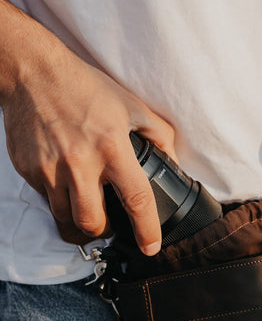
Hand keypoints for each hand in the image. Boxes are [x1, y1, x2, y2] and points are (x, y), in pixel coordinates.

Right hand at [2, 32, 176, 255]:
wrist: (33, 74)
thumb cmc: (85, 87)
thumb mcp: (131, 105)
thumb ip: (159, 135)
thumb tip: (173, 162)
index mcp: (113, 146)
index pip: (137, 199)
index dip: (147, 229)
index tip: (151, 246)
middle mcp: (80, 163)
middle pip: (93, 223)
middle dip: (105, 232)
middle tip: (111, 225)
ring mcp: (50, 169)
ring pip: (66, 220)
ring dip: (80, 223)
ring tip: (89, 211)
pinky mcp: (29, 171)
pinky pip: (46, 200)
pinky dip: (59, 200)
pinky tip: (66, 183)